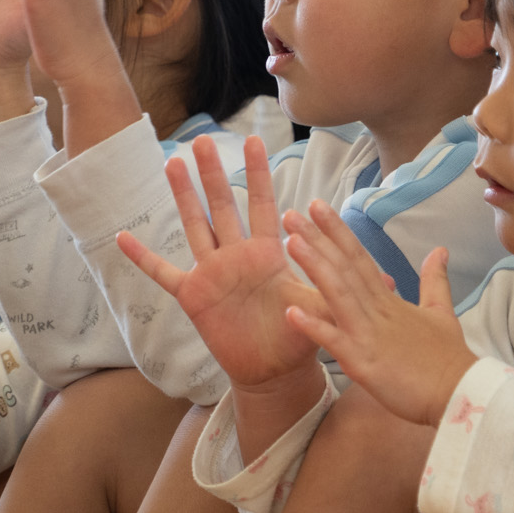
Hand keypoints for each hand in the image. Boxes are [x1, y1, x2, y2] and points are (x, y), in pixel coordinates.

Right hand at [116, 134, 324, 391]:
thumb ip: (342, 288)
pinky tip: (122, 237)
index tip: (256, 139)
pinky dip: (143, 257)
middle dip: (214, 174)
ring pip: (194, 227)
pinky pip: (164, 273)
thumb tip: (391, 279)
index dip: (259, 173)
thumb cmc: (298, 337)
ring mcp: (212, 274)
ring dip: (182, 198)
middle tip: (203, 140)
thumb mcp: (321, 306)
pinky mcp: (193, 297)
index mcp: (267, 252)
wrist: (275, 373)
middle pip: (222, 206)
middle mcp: (236, 256)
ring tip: (172, 166)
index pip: (263, 204)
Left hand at [280, 203, 475, 424]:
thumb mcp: (442, 312)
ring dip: (314, 267)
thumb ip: (434, 280)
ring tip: (291, 242)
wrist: (462, 393)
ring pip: (338, 294)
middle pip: (344, 268)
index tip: (318, 207)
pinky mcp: (365, 364)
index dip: (338, 231)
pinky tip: (290, 311)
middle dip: (318, 239)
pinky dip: (313, 326)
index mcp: (389, 300)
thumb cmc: (449, 358)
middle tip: (292, 213)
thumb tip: (440, 250)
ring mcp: (369, 336)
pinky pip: (335, 342)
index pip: (359, 257)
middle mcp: (377, 311)